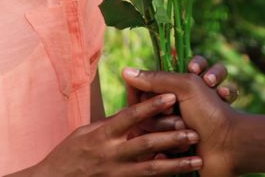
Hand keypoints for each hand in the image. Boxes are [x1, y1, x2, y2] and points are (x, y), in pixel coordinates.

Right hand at [31, 94, 201, 175]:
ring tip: (197, 159)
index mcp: (102, 135)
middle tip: (194, 130)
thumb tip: (131, 109)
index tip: (171, 96)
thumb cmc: (68, 155)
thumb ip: (109, 123)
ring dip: (176, 164)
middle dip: (171, 137)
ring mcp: (116, 174)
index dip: (151, 105)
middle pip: (146, 144)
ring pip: (151, 169)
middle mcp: (111, 154)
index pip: (130, 116)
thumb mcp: (84, 133)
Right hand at [127, 55, 237, 136]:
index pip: (151, 83)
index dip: (158, 90)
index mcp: (179, 86)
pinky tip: (183, 147)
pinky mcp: (171, 146)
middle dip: (170, 113)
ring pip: (152, 127)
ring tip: (190, 133)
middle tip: (187, 116)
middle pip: (151, 106)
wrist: (229, 148)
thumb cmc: (211, 113)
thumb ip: (155, 77)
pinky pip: (156, 146)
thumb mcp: (187, 85)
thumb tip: (125, 71)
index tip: (178, 92)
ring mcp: (173, 126)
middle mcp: (175, 104)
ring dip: (173, 130)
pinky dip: (170, 147)